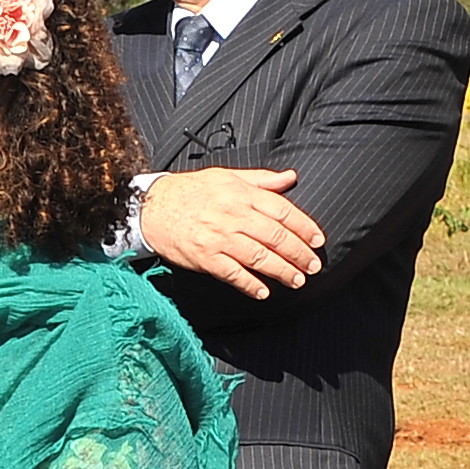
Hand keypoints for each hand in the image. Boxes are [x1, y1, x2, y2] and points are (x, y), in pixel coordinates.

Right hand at [137, 166, 323, 298]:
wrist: (152, 208)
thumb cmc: (191, 191)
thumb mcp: (227, 176)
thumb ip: (261, 180)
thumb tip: (291, 178)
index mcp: (241, 194)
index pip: (282, 211)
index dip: (304, 227)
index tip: (317, 240)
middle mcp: (233, 216)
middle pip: (275, 237)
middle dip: (298, 253)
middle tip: (313, 266)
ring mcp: (218, 238)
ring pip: (258, 257)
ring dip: (281, 271)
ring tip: (297, 280)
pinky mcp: (204, 258)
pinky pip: (232, 274)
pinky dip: (249, 284)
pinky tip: (264, 292)